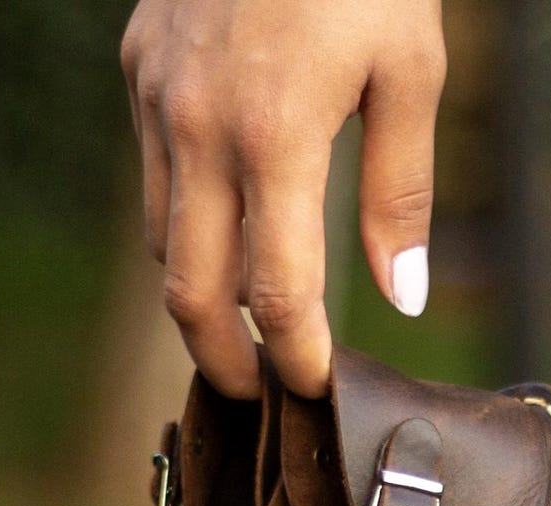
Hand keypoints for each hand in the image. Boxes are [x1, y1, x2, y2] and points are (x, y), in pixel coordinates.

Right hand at [121, 0, 444, 397]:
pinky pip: (155, 181)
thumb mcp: (411, 70)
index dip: (294, 359)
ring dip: (202, 299)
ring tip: (248, 326)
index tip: (314, 389)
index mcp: (275, 135)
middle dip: (225, 361)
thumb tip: (400, 298)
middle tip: (261, 393)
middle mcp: (198, 126)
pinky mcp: (138, 67)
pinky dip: (187, 229)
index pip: (276, 293)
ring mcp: (156, 96)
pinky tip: (228, 231)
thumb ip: (401, 195)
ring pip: (164, 245)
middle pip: (190, 296)